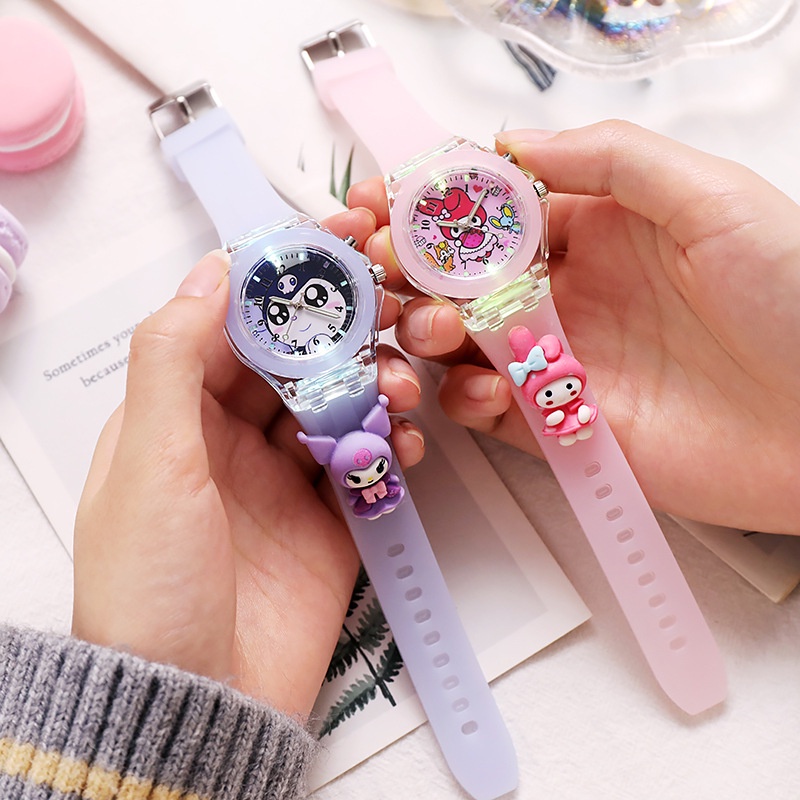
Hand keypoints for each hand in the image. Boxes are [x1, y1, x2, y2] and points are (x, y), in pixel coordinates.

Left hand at [72, 209, 424, 716]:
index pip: (230, 324)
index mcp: (176, 416)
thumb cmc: (153, 585)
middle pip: (293, 358)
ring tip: (404, 385)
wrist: (202, 701)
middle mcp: (230, 439)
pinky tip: (409, 442)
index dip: (278, 278)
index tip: (332, 239)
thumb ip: (173, 360)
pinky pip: (368, 460)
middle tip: (393, 299)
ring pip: (338, 403)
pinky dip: (392, 443)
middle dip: (341, 326)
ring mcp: (285, 477)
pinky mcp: (331, 516)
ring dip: (374, 384)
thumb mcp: (150, 463)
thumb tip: (210, 272)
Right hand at [348, 121, 799, 534]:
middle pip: (462, 279)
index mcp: (599, 230)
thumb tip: (507, 144)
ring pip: (461, 345)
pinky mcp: (560, 426)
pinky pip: (488, 412)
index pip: (496, 210)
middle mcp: (570, 295)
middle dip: (414, 271)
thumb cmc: (798, 298)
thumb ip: (611, 161)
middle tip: (388, 268)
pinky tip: (485, 390)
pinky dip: (467, 399)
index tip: (389, 201)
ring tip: (433, 329)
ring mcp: (559, 362)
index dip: (438, 203)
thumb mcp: (712, 198)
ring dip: (428, 334)